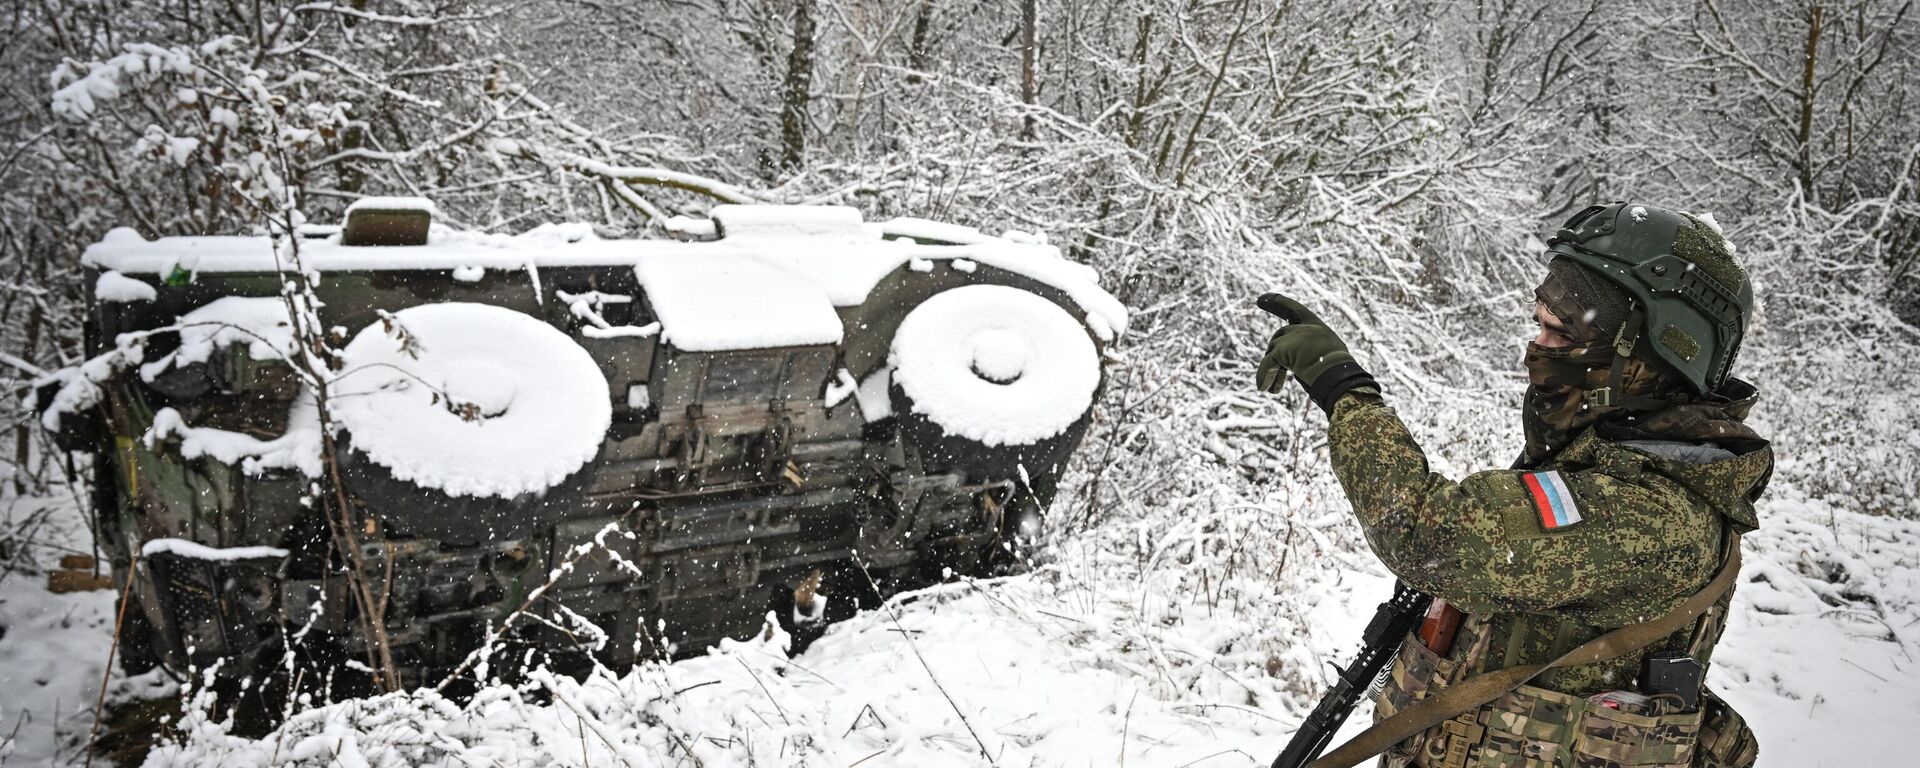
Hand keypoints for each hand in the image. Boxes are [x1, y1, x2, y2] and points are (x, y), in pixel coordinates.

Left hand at [1256, 292, 1378, 412]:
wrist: (1339, 376)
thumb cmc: (1340, 374)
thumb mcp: (1330, 357)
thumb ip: (1314, 354)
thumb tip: (1298, 367)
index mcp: (1318, 328)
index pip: (1295, 310)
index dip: (1278, 303)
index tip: (1260, 299)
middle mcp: (1305, 328)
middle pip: (1280, 335)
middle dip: (1273, 354)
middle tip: (1270, 377)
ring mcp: (1293, 336)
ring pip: (1272, 351)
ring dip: (1271, 371)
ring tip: (1273, 389)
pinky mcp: (1283, 349)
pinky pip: (1267, 363)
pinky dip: (1264, 376)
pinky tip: (1264, 388)